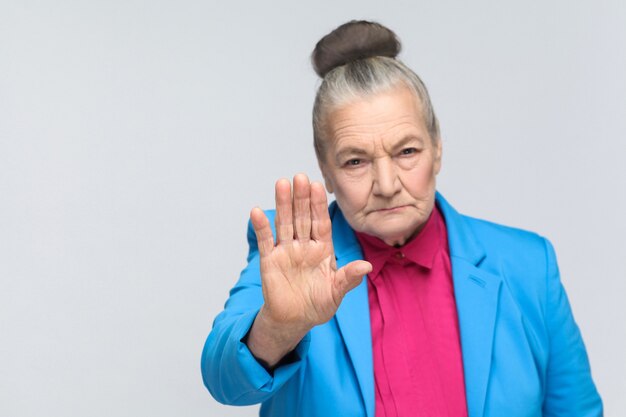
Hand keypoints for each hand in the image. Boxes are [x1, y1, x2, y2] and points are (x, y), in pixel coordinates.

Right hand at [246, 174, 371, 366]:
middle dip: (302, 198)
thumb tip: (367, 266)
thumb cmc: (318, 305)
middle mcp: (304, 246)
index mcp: (322, 249)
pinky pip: (266, 241)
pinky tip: (257, 211)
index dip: (319, 205)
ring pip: (285, 223)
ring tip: (282, 184)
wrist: (295, 321)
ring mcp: (287, 251)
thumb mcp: (336, 292)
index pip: (321, 222)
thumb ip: (349, 278)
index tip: (318, 186)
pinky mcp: (270, 261)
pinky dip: (262, 227)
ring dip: (283, 204)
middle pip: (303, 217)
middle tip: (300, 176)